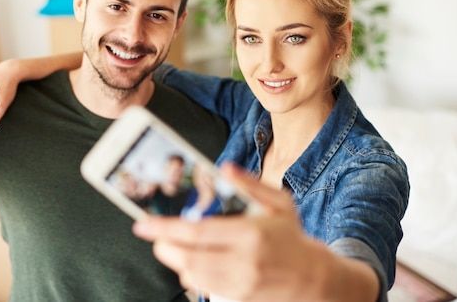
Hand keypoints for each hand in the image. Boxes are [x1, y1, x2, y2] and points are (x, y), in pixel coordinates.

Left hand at [132, 163, 331, 301]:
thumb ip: (250, 184)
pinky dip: (190, 274)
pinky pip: (203, 288)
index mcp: (251, 234)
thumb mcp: (279, 203)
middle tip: (154, 234)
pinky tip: (191, 260)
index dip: (165, 229)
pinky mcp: (238, 298)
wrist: (314, 279)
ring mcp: (240, 284)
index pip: (197, 234)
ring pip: (192, 275)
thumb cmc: (292, 236)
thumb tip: (224, 168)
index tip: (143, 224)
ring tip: (170, 244)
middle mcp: (243, 262)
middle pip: (188, 258)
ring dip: (175, 260)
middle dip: (163, 246)